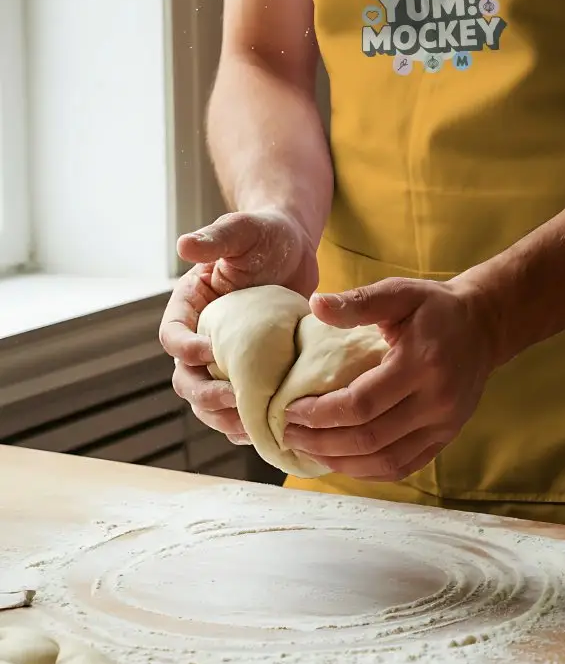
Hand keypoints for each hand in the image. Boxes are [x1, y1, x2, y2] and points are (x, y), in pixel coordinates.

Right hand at [160, 209, 318, 443]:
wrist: (293, 248)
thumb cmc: (264, 234)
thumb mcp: (243, 230)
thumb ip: (216, 237)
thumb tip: (183, 244)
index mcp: (190, 306)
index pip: (172, 337)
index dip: (186, 350)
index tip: (212, 352)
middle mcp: (201, 336)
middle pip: (186, 379)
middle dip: (205, 396)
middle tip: (233, 401)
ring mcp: (226, 357)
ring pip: (209, 402)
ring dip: (224, 418)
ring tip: (250, 427)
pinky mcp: (251, 370)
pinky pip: (240, 405)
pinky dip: (247, 422)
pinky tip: (266, 433)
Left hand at [282, 278, 495, 480]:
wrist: (484, 325)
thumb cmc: (435, 307)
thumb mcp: (399, 293)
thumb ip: (358, 301)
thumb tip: (315, 302)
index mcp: (421, 364)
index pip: (362, 404)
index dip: (321, 413)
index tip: (290, 410)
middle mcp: (437, 401)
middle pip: (370, 438)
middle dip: (322, 441)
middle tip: (288, 434)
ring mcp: (445, 425)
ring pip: (385, 461)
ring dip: (341, 462)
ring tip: (307, 450)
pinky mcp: (446, 438)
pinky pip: (403, 466)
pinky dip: (368, 471)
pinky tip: (341, 461)